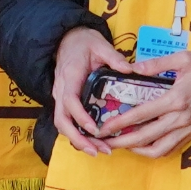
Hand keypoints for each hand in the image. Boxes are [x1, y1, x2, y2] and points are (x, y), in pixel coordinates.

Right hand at [48, 27, 126, 151]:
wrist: (66, 39)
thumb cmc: (83, 42)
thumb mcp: (99, 44)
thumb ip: (113, 57)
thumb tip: (130, 70)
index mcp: (69, 76)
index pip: (70, 101)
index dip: (81, 117)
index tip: (95, 130)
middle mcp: (61, 89)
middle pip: (61, 120)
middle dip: (78, 138)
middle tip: (97, 151)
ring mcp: (60, 97)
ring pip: (62, 124)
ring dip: (78, 140)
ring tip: (98, 151)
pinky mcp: (64, 101)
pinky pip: (67, 121)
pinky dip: (77, 134)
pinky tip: (93, 143)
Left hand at [104, 44, 190, 155]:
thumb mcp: (182, 58)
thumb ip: (155, 64)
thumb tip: (132, 68)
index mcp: (175, 99)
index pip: (141, 115)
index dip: (120, 122)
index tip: (104, 127)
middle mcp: (180, 119)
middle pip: (145, 138)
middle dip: (122, 142)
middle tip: (105, 141)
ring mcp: (187, 129)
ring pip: (158, 150)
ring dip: (138, 150)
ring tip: (122, 145)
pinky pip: (170, 149)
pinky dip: (154, 151)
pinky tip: (143, 145)